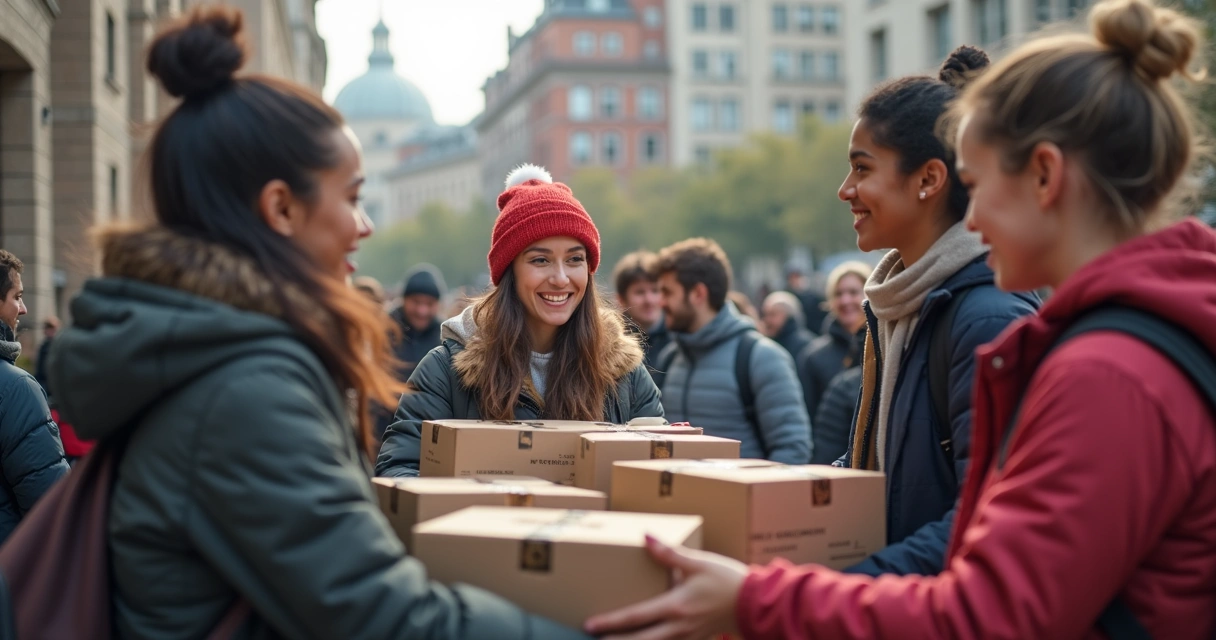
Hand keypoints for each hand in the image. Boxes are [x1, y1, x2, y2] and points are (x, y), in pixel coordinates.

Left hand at [584, 534, 748, 639]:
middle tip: (595, 639)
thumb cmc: (729, 580)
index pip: (635, 617)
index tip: (590, 625)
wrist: (756, 602)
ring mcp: (688, 636)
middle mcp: (678, 627)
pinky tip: (647, 638)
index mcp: (675, 607)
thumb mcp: (698, 562)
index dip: (611, 622)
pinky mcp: (697, 639)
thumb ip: (669, 553)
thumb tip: (646, 537)